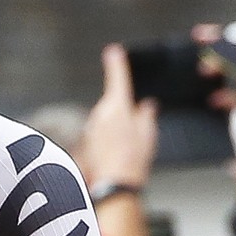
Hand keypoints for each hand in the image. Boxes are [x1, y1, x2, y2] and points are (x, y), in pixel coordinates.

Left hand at [80, 44, 157, 189]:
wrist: (115, 184)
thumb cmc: (133, 160)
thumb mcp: (148, 134)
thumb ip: (146, 115)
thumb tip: (145, 106)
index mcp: (118, 105)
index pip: (117, 78)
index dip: (116, 64)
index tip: (113, 52)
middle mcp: (101, 113)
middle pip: (114, 104)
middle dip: (124, 113)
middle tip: (135, 135)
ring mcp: (92, 127)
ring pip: (107, 121)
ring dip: (115, 130)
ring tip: (125, 150)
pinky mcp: (87, 141)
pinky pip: (101, 135)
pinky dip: (108, 141)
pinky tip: (116, 156)